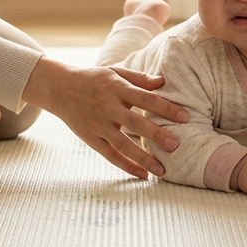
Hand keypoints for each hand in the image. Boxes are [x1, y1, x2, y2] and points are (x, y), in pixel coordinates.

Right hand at [21, 57, 188, 179]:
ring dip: (143, 158)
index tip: (185, 117)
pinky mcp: (90, 138)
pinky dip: (126, 166)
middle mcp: (108, 107)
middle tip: (176, 145)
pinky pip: (109, 155)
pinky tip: (143, 174)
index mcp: (117, 88)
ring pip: (122, 144)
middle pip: (135, 123)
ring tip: (162, 169)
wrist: (60, 88)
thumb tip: (163, 82)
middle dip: (155, 134)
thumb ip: (139, 78)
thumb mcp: (115, 72)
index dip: (166, 108)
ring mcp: (98, 124)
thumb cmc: (94, 79)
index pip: (146, 98)